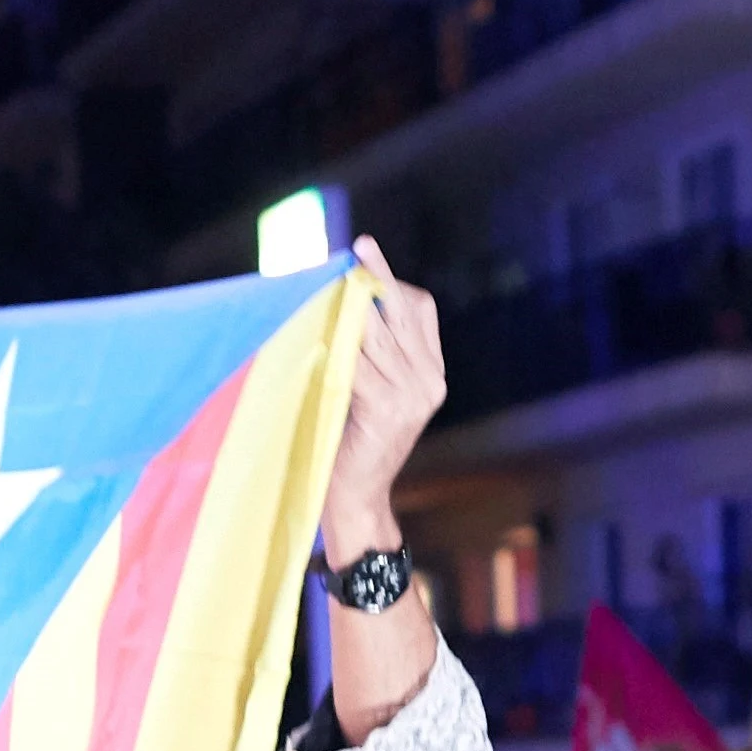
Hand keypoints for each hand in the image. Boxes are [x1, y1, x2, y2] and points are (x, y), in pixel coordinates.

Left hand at [322, 237, 445, 558]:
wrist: (357, 500)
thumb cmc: (350, 447)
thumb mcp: (371, 397)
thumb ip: (375, 359)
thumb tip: (351, 308)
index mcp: (432, 375)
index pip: (421, 311)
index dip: (394, 281)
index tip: (367, 255)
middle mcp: (429, 382)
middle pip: (401, 315)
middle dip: (374, 281)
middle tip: (355, 250)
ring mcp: (413, 396)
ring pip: (377, 336)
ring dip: (349, 310)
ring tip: (327, 288)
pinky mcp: (389, 409)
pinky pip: (358, 364)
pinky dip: (338, 345)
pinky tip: (319, 330)